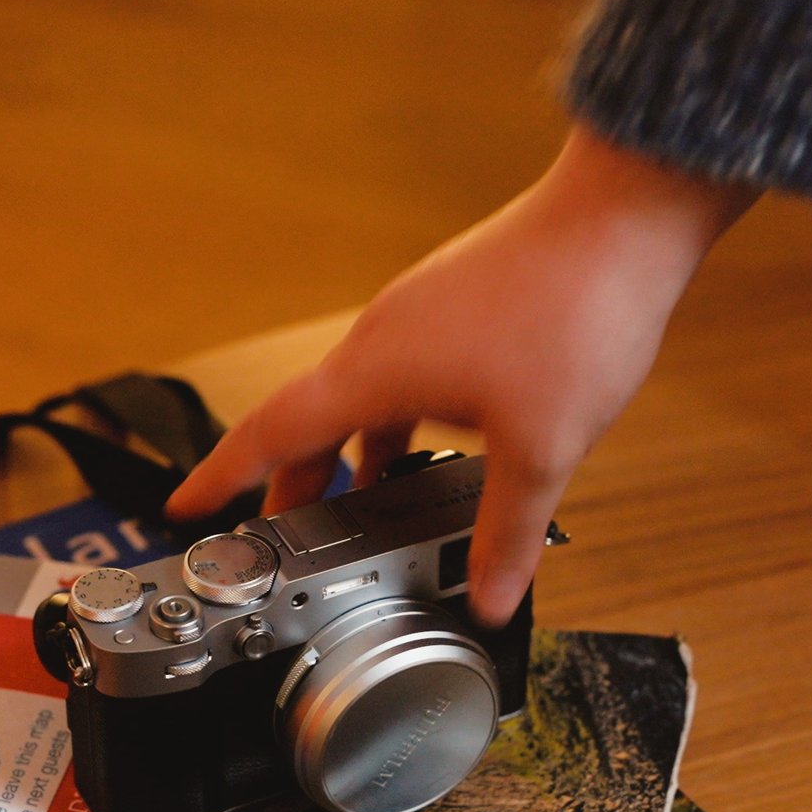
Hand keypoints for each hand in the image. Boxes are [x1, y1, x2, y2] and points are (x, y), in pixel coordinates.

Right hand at [164, 127, 756, 624]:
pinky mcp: (458, 304)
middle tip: (287, 539)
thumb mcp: (543, 448)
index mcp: (378, 370)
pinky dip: (401, 420)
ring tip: (369, 506)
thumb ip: (508, 531)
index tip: (186, 507)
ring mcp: (420, 313)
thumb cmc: (576, 312)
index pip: (272, 430)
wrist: (625, 215)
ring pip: (365, 397)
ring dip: (356, 454)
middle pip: (314, 420)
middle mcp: (383, 335)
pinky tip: (446, 448)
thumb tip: (492, 595)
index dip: (223, 477)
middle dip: (297, 485)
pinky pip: (406, 374)